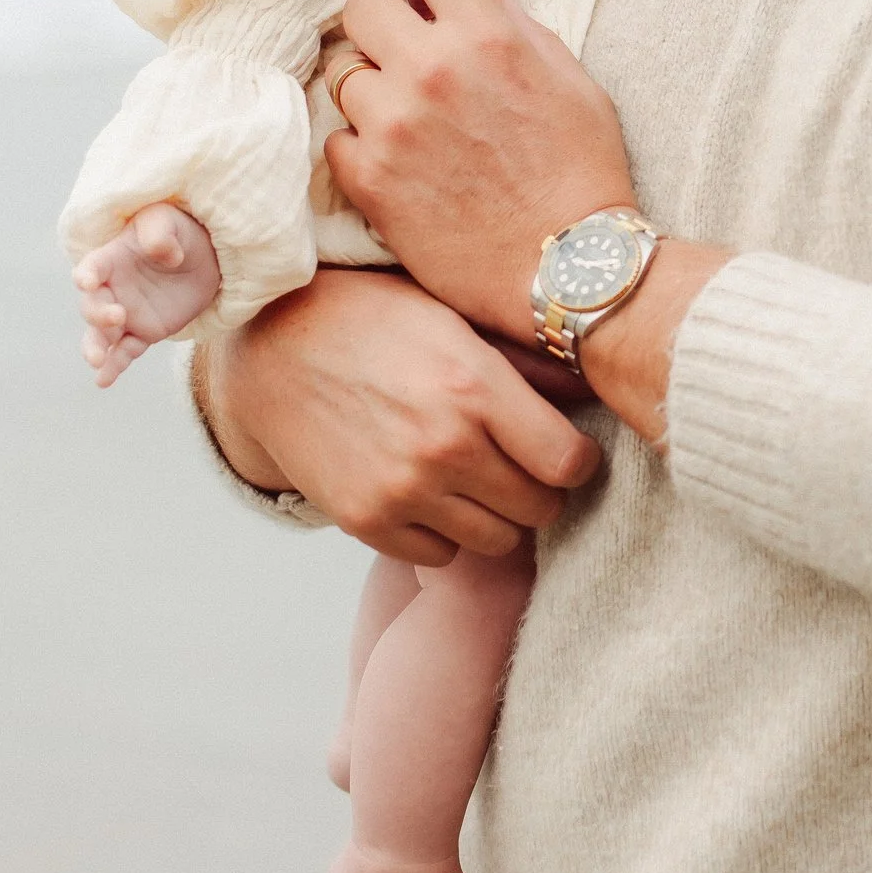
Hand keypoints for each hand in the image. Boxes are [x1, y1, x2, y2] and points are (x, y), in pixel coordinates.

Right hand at [75, 202, 220, 386]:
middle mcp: (111, 289)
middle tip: (118, 316)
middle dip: (99, 314)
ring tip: (96, 361)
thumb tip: (165, 254)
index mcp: (112, 258)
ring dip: (95, 347)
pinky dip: (113, 367)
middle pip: (92, 305)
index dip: (87, 274)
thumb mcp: (170, 220)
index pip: (92, 267)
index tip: (86, 280)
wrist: (205, 258)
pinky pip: (124, 353)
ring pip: (101, 335)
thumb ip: (161, 232)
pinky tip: (103, 381)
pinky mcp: (142, 333)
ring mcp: (125, 314)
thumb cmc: (179, 230)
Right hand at [200, 263, 599, 565]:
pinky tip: (430, 491)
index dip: (576, 460)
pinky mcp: (365, 520)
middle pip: (539, 509)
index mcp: (475, 388)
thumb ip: (526, 366)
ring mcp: (402, 490)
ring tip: (474, 476)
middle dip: (539, 488)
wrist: (272, 345)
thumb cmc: (375, 317)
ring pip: (496, 541)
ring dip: (495, 514)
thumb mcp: (455, 319)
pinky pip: (439, 555)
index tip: (563, 449)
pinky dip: (444, 531)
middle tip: (518, 463)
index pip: (569, 463)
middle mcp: (444, 446)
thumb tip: (599, 390)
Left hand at [326, 0, 635, 338]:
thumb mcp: (575, 85)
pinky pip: (335, 139)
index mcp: (488, 36)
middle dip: (384, 26)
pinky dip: (360, 149)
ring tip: (404, 120)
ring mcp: (394, 126)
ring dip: (370, 91)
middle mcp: (432, 70)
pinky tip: (396, 164)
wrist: (569, 271)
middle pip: (363, 6)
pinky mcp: (370, 181)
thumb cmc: (583, 176)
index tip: (431, 6)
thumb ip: (525, 32)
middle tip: (403, 57)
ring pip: (343, 74)